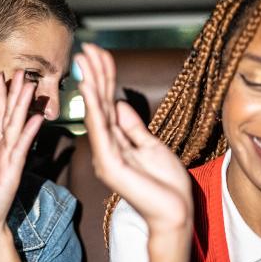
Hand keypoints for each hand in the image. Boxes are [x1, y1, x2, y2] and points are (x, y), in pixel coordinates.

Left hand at [0, 70, 43, 240]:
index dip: (0, 96)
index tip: (2, 75)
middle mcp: (5, 148)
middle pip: (10, 116)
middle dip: (15, 94)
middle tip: (22, 72)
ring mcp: (10, 159)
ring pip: (16, 127)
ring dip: (23, 106)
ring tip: (30, 86)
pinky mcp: (12, 171)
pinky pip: (20, 149)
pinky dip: (27, 133)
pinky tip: (35, 118)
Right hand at [75, 43, 192, 235]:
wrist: (174, 213)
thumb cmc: (165, 185)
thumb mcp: (151, 145)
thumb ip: (132, 126)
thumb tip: (117, 103)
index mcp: (115, 141)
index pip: (107, 103)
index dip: (104, 77)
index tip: (99, 53)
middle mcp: (106, 146)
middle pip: (98, 103)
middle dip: (94, 74)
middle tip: (87, 48)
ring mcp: (105, 155)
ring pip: (97, 112)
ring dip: (91, 84)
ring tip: (86, 59)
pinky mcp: (110, 164)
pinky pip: (101, 131)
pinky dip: (94, 108)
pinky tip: (90, 89)